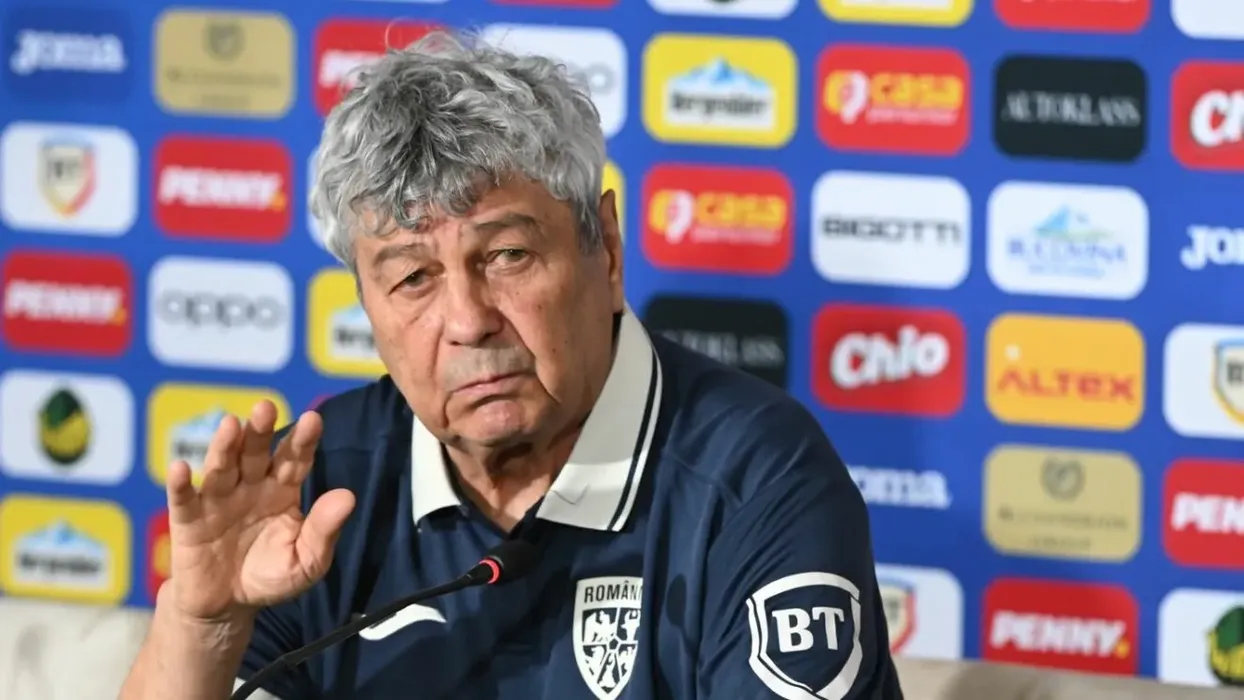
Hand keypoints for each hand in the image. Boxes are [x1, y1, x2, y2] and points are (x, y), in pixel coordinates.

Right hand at [163, 400, 355, 621]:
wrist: (228, 605)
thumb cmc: (271, 575)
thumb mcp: (306, 561)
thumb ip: (325, 530)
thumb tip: (348, 497)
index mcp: (282, 490)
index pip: (294, 460)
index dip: (302, 440)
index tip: (313, 419)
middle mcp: (250, 486)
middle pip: (255, 453)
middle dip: (260, 430)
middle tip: (266, 406)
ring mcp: (217, 500)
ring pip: (221, 467)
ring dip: (224, 445)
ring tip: (230, 424)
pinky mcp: (188, 521)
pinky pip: (184, 500)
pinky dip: (180, 484)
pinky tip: (179, 467)